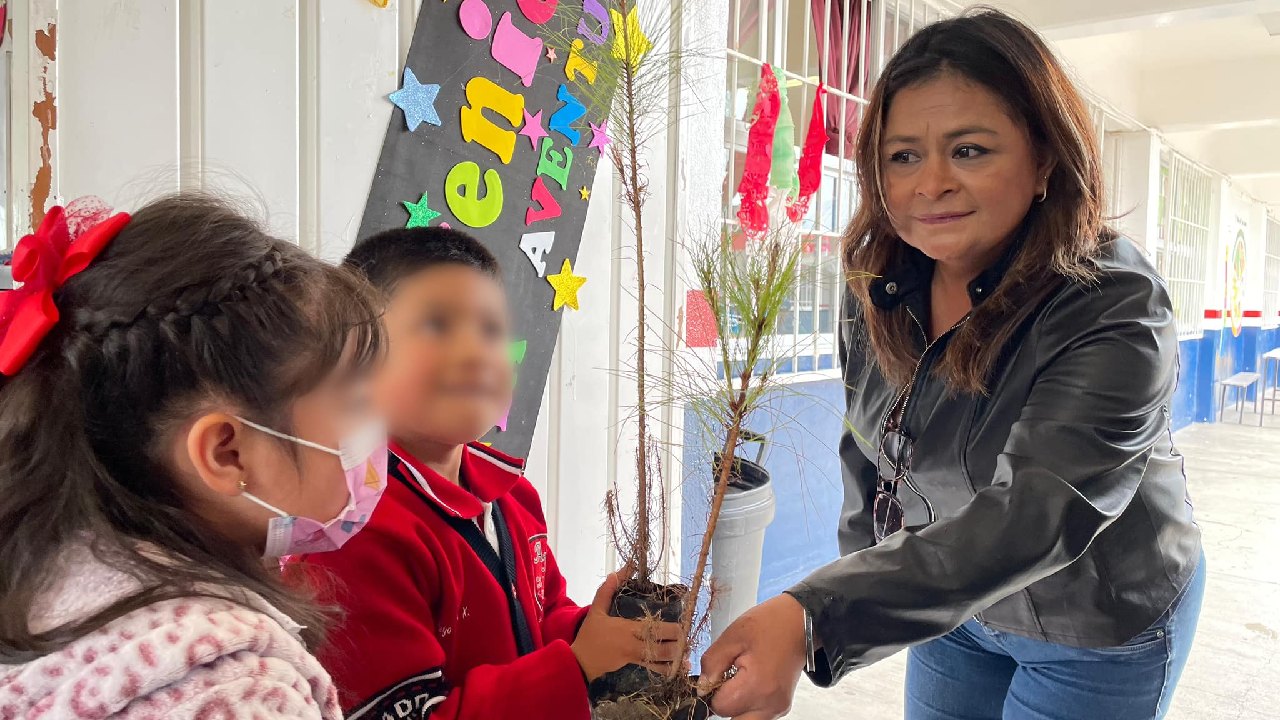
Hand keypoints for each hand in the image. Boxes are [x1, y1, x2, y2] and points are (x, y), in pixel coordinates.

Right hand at [572, 567, 683, 680]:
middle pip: (664, 646)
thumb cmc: (589, 637)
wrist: (578, 664)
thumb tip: (615, 572)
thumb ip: (606, 592)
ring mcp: (634, 659)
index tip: (681, 626)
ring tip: (685, 656)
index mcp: (628, 628)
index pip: (657, 628)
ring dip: (676, 659)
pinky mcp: (632, 670)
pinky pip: (654, 672)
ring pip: (662, 662)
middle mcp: (634, 645)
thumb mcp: (595, 613)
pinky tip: (676, 671)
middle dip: (679, 644)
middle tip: (685, 641)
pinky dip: (666, 672)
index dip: (674, 629)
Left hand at [699, 594, 806, 719]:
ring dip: (737, 706)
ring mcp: (779, 707)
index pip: (720, 707)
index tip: (718, 674)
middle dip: (726, 704)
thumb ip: (712, 664)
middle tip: (727, 680)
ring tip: (740, 681)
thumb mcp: (733, 636)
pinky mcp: (783, 706)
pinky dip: (749, 705)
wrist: (800, 622)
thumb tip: (701, 688)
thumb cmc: (769, 624)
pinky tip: (750, 683)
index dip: (712, 691)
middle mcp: (771, 704)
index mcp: (757, 686)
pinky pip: (758, 715)